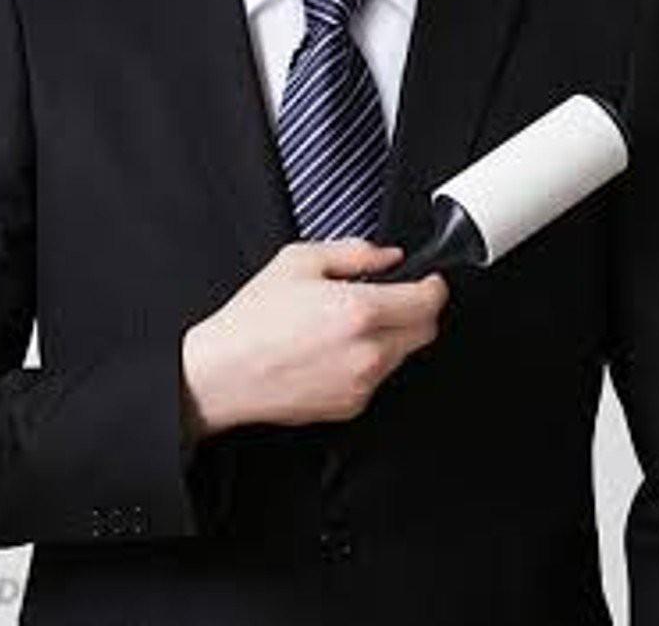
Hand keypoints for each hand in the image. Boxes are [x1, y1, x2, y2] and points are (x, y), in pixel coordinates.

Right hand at [181, 237, 449, 440]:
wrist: (223, 374)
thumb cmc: (252, 322)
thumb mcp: (298, 262)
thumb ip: (353, 252)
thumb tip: (387, 256)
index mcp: (359, 311)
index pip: (428, 301)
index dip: (435, 285)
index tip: (429, 280)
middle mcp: (369, 352)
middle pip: (426, 331)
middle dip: (419, 310)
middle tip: (396, 297)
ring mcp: (362, 383)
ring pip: (404, 355)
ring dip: (395, 335)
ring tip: (352, 324)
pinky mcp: (351, 406)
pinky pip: (379, 378)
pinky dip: (371, 360)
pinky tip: (337, 349)